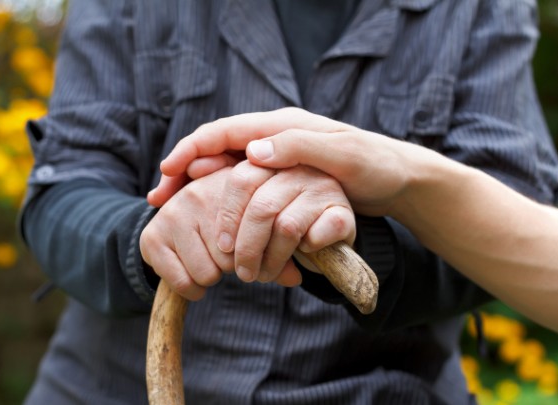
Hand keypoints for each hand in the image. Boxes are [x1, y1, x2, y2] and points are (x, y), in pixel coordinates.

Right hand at [140, 167, 303, 299]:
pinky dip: (192, 289)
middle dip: (233, 266)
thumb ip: (278, 247)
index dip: (258, 255)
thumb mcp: (254, 224)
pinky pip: (184, 282)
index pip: (258, 233)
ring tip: (209, 261)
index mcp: (232, 183)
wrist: (172, 215)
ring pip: (209, 273)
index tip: (256, 259)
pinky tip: (193, 274)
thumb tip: (296, 279)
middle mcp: (200, 192)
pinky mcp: (152, 236)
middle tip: (227, 257)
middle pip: (233, 258)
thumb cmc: (226, 221)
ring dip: (212, 277)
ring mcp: (174, 212)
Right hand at [150, 107, 420, 217]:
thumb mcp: (342, 154)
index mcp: (281, 126)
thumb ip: (298, 147)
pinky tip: (210, 216)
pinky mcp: (282, 177)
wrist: (398, 178)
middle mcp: (273, 138)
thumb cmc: (374, 164)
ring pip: (224, 168)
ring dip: (196, 186)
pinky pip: (240, 184)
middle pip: (215, 149)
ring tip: (172, 207)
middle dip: (184, 170)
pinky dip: (220, 197)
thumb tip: (252, 151)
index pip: (224, 132)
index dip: (191, 150)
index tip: (167, 172)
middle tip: (159, 198)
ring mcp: (276, 157)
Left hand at [215, 160, 354, 283]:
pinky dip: (304, 254)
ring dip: (271, 260)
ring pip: (286, 226)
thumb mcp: (249, 210)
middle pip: (261, 206)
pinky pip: (315, 237)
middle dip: (247, 247)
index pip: (241, 179)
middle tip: (242, 273)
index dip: (227, 216)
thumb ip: (221, 196)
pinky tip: (302, 256)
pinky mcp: (343, 212)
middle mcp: (298, 168)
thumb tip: (182, 178)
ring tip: (263, 275)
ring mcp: (323, 188)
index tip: (222, 247)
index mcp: (272, 161)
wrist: (328, 240)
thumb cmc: (280, 225)